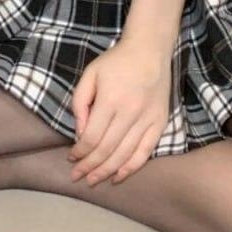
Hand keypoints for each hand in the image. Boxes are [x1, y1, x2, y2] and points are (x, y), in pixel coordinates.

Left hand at [68, 40, 172, 186]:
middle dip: (90, 167)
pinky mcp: (160, 122)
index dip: (80, 152)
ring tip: (93, 181)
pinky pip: (145, 151)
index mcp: (110, 99)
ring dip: (107, 171)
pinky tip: (118, 177)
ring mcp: (147, 119)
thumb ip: (81, 103)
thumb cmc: (116, 61)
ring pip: (125, 155)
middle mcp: (130, 112)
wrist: (149, 49)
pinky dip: (131, 167)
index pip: (92, 137)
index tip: (71, 158)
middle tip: (78, 177)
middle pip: (107, 150)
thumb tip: (80, 133)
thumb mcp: (90, 74)